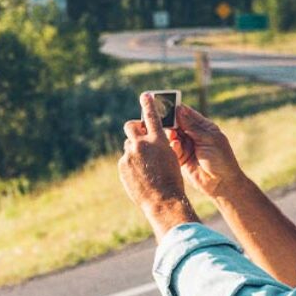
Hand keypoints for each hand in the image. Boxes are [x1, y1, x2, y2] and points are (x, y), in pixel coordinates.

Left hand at [119, 93, 196, 238]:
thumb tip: (151, 139)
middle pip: (131, 126)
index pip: (152, 116)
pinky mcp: (122, 166)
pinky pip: (126, 160)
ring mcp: (130, 155)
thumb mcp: (172, 157)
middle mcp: (142, 144)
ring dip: (135, 149)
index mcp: (158, 140)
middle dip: (134, 128)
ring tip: (145, 164)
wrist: (163, 200)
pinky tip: (140, 175)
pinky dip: (132, 164)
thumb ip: (161, 145)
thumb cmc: (172, 179)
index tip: (146, 95)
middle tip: (139, 132)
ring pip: (129, 145)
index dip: (148, 103)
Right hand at [166, 104, 244, 199]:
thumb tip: (179, 109)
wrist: (221, 184)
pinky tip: (175, 145)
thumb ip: (192, 126)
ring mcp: (187, 147)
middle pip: (178, 124)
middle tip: (164, 120)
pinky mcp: (181, 158)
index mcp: (204, 127)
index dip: (178, 109)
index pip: (188, 114)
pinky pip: (172, 149)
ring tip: (172, 134)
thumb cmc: (221, 159)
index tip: (166, 104)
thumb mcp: (208, 139)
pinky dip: (172, 146)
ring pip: (173, 136)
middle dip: (171, 122)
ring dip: (171, 134)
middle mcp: (194, 135)